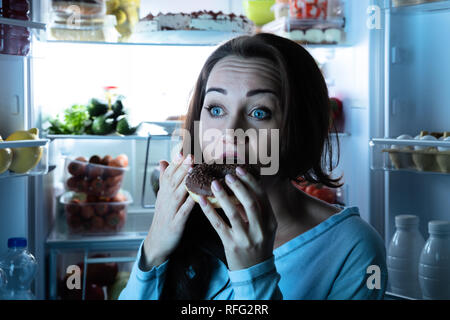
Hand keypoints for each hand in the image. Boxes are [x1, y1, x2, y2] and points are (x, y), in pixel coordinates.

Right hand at [141, 152, 194, 269]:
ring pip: (178, 192)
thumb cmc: (164, 218)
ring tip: (194, 168)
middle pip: (174, 178)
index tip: (185, 145)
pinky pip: (184, 212)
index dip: (177, 159)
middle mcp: (166, 198)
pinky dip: (190, 204)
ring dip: (186, 180)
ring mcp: (170, 211)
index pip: (170, 171)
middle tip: (192, 152)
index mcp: (164, 191)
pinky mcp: (176, 224)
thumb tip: (163, 161)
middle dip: (182, 165)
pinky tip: (198, 197)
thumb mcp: (163, 197)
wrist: (157, 242)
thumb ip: (165, 179)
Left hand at [198, 166, 277, 270]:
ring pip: (233, 212)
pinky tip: (202, 201)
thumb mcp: (264, 227)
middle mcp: (260, 229)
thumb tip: (244, 184)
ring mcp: (246, 238)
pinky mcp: (231, 245)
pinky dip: (209, 211)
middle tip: (227, 175)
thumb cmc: (257, 244)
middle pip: (249, 202)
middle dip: (238, 186)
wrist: (254, 271)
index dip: (250, 181)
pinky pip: (218, 224)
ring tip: (213, 184)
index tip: (239, 169)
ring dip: (222, 196)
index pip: (261, 196)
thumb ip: (258, 209)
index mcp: (270, 221)